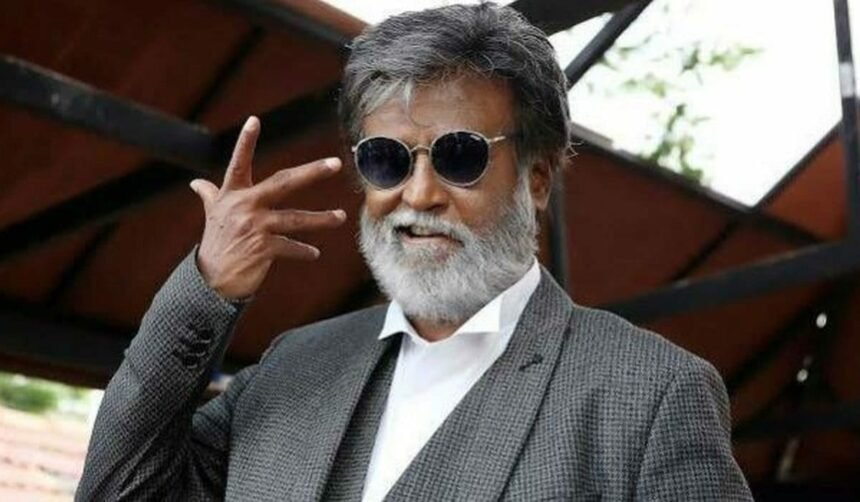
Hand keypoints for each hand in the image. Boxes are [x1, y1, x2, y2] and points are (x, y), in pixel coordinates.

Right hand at [189, 116, 345, 299]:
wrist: (211, 280)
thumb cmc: (216, 243)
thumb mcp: (212, 216)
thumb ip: (209, 195)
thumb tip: (195, 182)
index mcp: (232, 195)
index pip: (238, 163)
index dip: (245, 142)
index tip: (255, 120)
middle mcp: (244, 207)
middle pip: (283, 183)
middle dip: (312, 172)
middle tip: (335, 164)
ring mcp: (255, 227)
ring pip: (296, 218)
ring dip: (321, 219)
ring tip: (340, 217)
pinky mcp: (263, 249)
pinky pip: (291, 247)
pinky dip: (303, 251)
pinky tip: (314, 254)